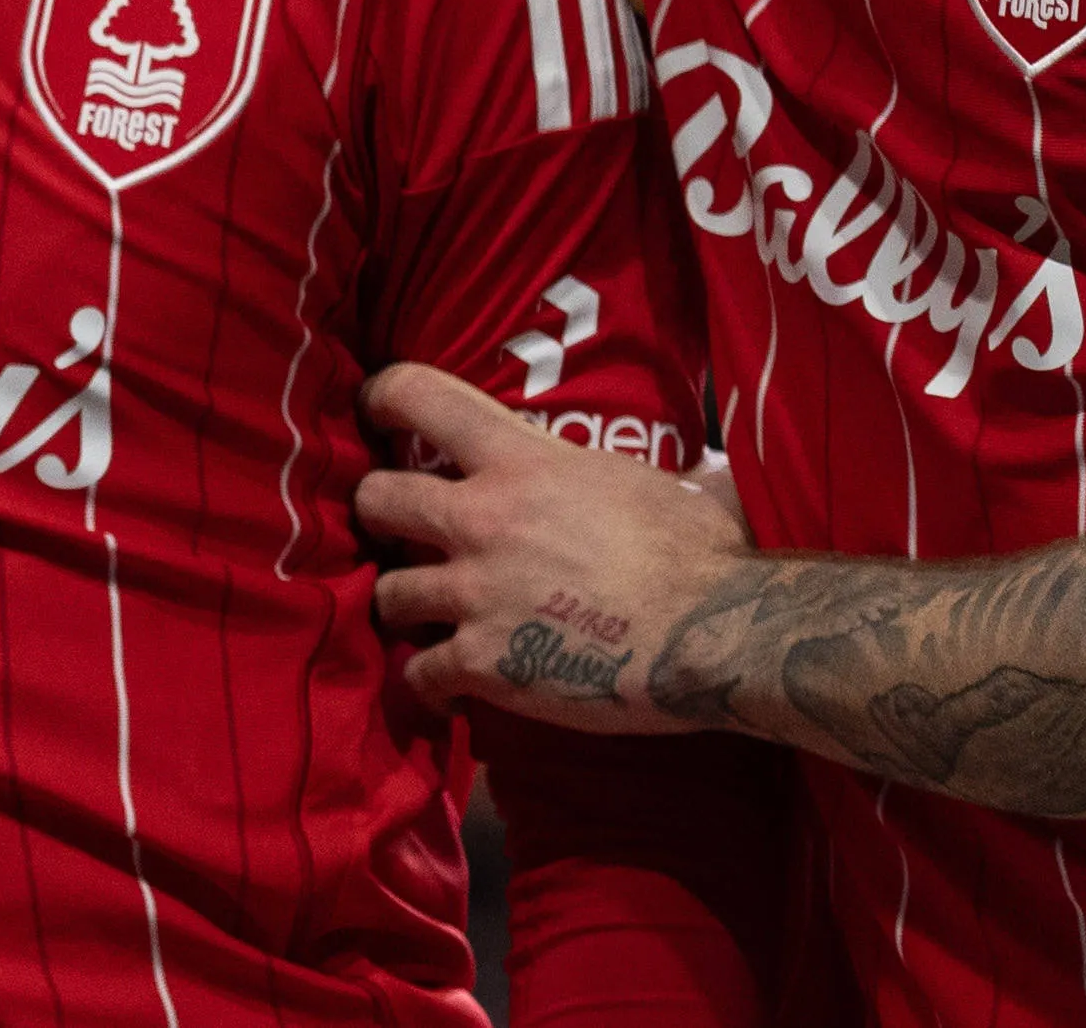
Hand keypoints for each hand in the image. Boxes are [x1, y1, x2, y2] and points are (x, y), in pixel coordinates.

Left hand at [358, 362, 751, 731]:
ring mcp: (473, 592)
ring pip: (387, 593)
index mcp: (521, 459)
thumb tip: (708, 470)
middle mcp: (481, 518)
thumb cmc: (700, 552)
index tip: (374, 410)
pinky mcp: (481, 662)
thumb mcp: (662, 485)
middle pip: (376, 499)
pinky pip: (418, 673)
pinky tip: (447, 689)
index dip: (383, 398)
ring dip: (402, 605)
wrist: (711, 632)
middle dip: (377, 514)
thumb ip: (647, 473)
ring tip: (423, 617)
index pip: (419, 396)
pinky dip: (428, 683)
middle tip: (396, 531)